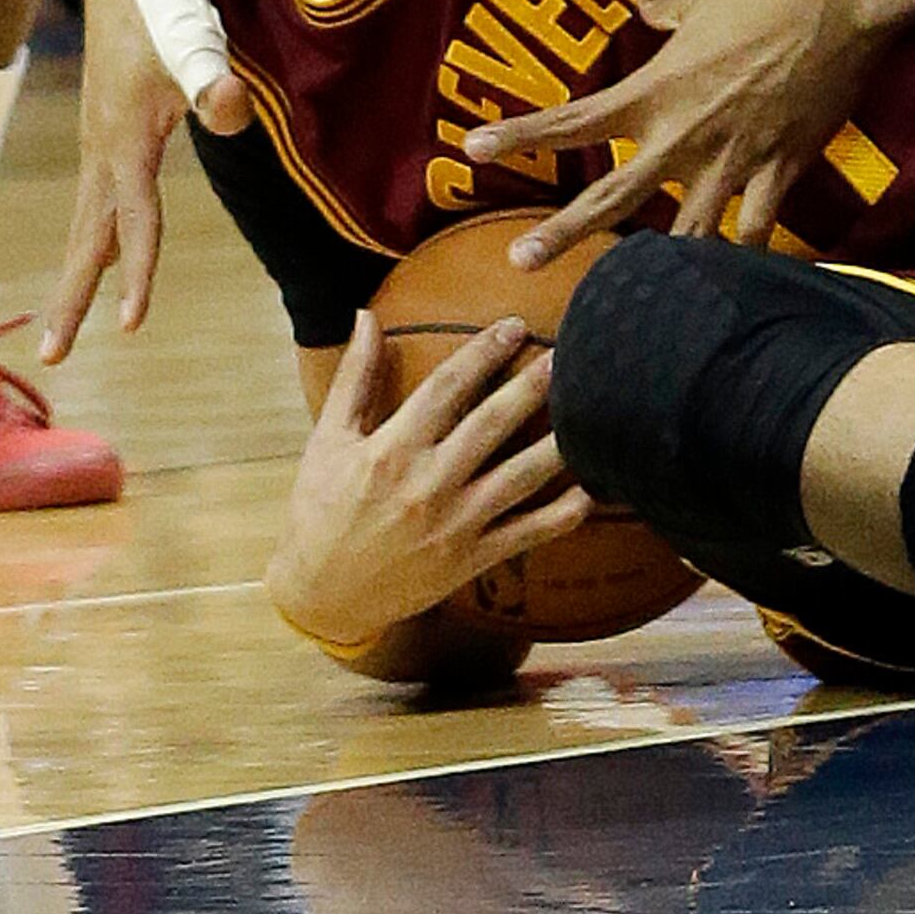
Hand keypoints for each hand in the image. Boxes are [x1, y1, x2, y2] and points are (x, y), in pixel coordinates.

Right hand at [46, 0, 248, 364]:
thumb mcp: (193, 31)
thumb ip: (212, 71)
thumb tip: (231, 114)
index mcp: (123, 141)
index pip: (132, 224)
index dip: (135, 275)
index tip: (129, 329)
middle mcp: (102, 149)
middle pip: (88, 238)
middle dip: (74, 298)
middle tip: (52, 360)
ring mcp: (98, 139)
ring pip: (88, 219)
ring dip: (82, 270)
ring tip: (74, 321)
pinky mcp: (106, 126)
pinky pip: (100, 196)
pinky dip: (97, 232)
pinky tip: (104, 245)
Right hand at [265, 312, 592, 657]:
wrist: (321, 596)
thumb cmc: (319, 511)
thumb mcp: (327, 442)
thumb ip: (354, 378)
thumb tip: (366, 317)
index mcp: (390, 452)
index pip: (445, 389)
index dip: (483, 353)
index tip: (514, 326)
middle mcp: (426, 486)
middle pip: (491, 425)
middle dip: (532, 386)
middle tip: (568, 354)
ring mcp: (452, 526)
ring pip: (518, 478)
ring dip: (558, 444)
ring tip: (595, 412)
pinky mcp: (468, 560)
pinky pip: (524, 534)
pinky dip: (560, 516)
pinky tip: (590, 493)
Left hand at [462, 0, 880, 271]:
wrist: (840, 5)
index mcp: (656, 91)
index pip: (573, 119)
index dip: (521, 133)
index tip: (472, 147)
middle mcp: (684, 136)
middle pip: (612, 196)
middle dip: (563, 232)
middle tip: (519, 262)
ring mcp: (732, 162)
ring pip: (685, 234)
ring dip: (657, 271)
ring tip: (633, 304)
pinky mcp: (780, 172)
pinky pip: (758, 234)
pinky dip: (745, 262)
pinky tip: (735, 290)